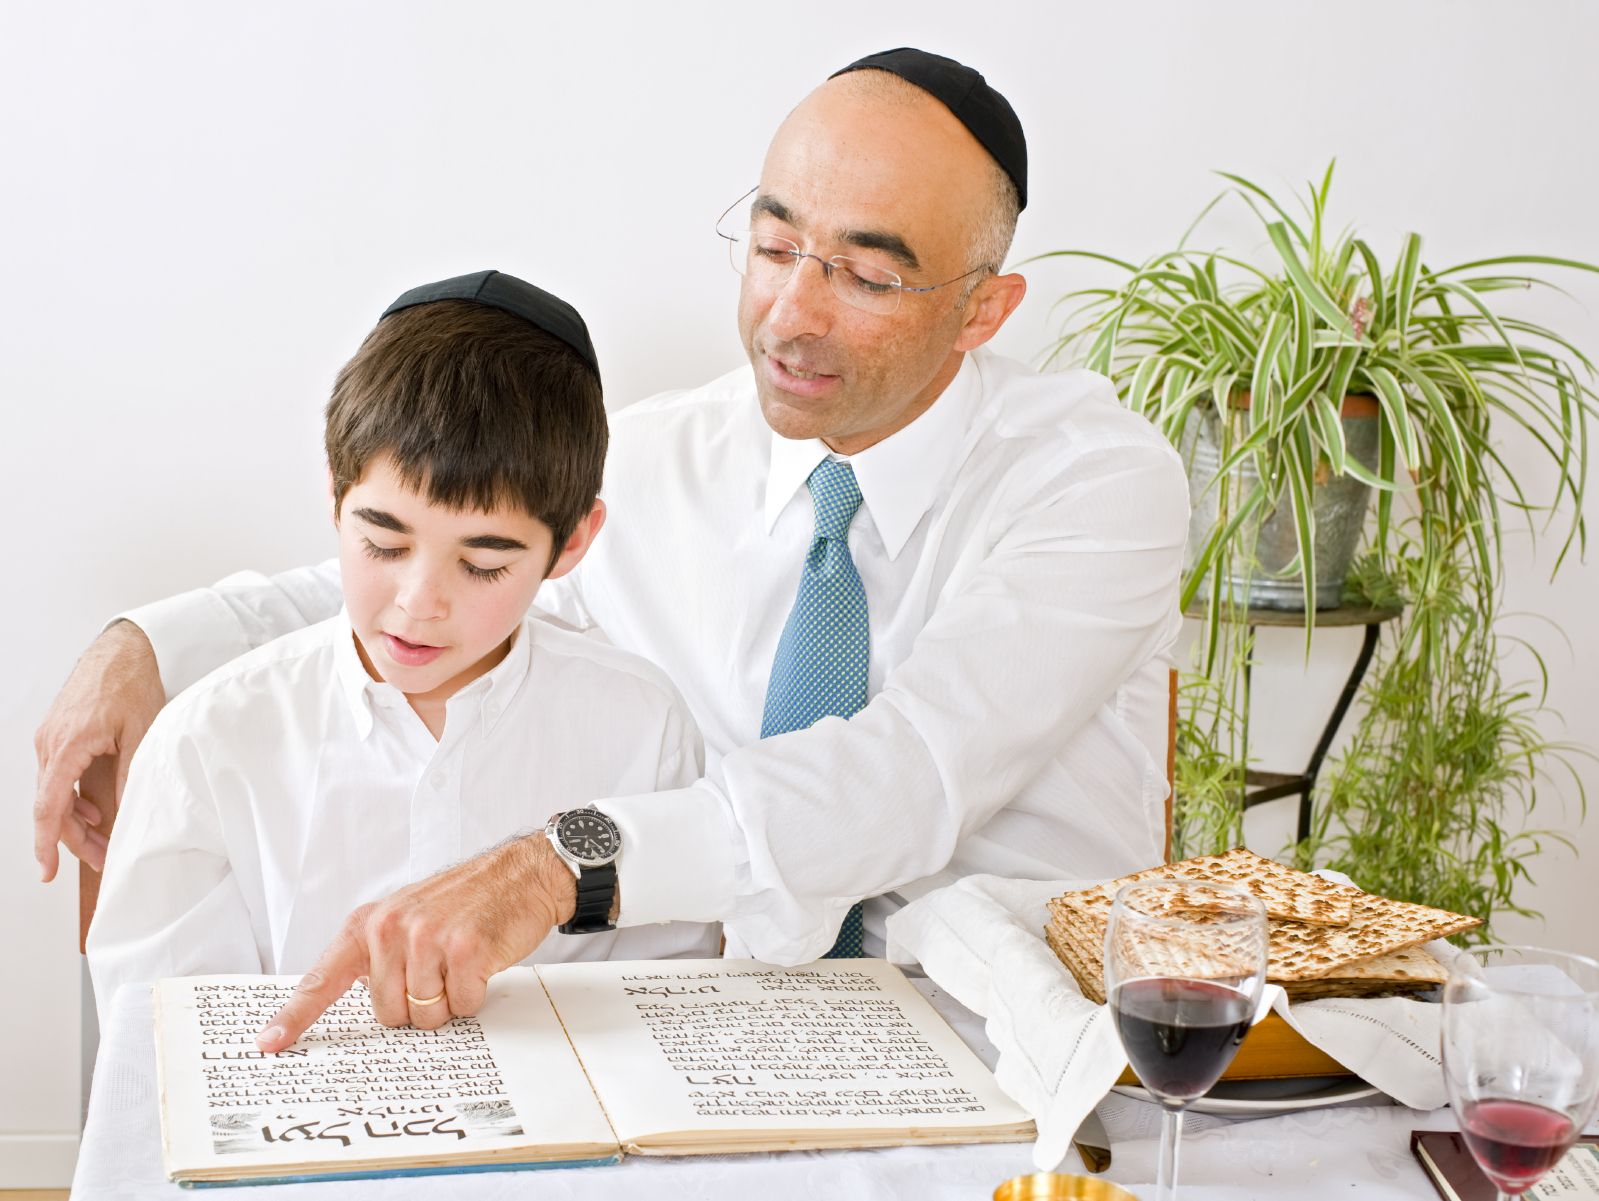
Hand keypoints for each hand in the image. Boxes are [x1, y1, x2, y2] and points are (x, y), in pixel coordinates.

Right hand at [33, 620, 165, 880]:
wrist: (122, 649)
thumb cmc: (132, 684)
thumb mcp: (141, 732)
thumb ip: (129, 773)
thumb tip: (125, 812)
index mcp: (68, 745)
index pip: (49, 806)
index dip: (48, 843)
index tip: (47, 871)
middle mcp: (50, 744)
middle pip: (51, 806)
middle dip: (74, 839)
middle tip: (103, 860)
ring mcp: (50, 738)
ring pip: (53, 792)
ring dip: (75, 819)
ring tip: (103, 840)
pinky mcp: (57, 735)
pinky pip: (57, 776)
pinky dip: (72, 797)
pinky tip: (93, 809)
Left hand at [256, 834, 577, 1050]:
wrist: (520, 874)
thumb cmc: (466, 900)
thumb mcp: (407, 915)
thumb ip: (377, 955)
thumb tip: (363, 1002)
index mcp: (369, 923)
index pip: (323, 978)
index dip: (295, 1015)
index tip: (269, 1042)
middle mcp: (390, 928)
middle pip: (387, 1015)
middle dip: (417, 1005)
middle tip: (439, 969)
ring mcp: (427, 937)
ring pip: (425, 1015)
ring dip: (449, 1000)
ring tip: (461, 963)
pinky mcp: (465, 948)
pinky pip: (462, 1004)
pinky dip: (476, 993)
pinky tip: (481, 961)